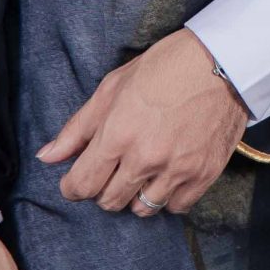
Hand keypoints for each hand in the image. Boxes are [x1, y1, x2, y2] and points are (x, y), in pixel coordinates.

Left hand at [37, 28, 246, 215]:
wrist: (223, 61)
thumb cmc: (165, 67)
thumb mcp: (113, 87)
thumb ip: (78, 127)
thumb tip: (47, 156)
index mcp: (118, 134)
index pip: (82, 185)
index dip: (72, 186)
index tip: (75, 180)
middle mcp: (145, 158)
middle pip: (109, 201)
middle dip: (103, 189)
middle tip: (111, 169)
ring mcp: (177, 169)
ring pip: (142, 208)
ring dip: (134, 195)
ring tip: (140, 173)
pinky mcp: (203, 174)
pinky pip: (176, 207)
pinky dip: (167, 197)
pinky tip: (166, 176)